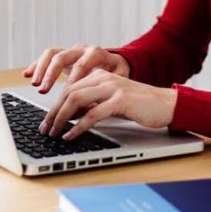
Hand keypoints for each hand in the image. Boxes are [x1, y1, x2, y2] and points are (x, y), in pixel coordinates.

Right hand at [22, 44, 130, 93]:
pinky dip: (36, 65)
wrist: (115, 63)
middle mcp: (82, 49)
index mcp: (97, 54)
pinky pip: (46, 56)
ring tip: (34, 84)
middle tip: (43, 90)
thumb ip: (104, 92)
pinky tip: (27, 74)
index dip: (73, 79)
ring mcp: (71, 51)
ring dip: (41, 69)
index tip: (67, 94)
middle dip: (51, 74)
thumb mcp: (117, 81)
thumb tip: (89, 109)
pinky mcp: (62, 55)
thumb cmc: (116, 74)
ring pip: (51, 54)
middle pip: (62, 56)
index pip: (82, 64)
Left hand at [40, 69, 176, 140]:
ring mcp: (112, 88)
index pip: (69, 88)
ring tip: (53, 133)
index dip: (54, 105)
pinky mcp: (120, 100)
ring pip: (76, 100)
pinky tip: (71, 135)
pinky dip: (78, 126)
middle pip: (68, 93)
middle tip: (44, 129)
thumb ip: (92, 104)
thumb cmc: (139, 106)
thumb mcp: (111, 102)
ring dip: (61, 118)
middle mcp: (104, 78)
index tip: (46, 122)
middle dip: (53, 113)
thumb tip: (69, 117)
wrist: (166, 104)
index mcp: (100, 75)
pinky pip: (92, 114)